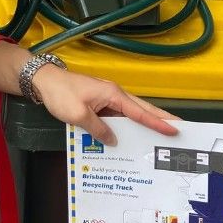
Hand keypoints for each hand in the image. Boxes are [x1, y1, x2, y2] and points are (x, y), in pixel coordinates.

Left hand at [32, 66, 178, 145]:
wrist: (44, 81)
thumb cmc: (61, 95)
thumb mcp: (78, 115)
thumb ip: (98, 129)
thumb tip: (113, 141)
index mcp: (113, 94)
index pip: (140, 111)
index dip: (158, 122)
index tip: (175, 129)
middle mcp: (114, 94)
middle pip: (141, 109)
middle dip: (159, 119)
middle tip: (178, 130)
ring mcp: (107, 98)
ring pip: (130, 113)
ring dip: (143, 124)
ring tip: (158, 138)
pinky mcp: (99, 103)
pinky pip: (117, 116)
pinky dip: (125, 125)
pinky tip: (128, 138)